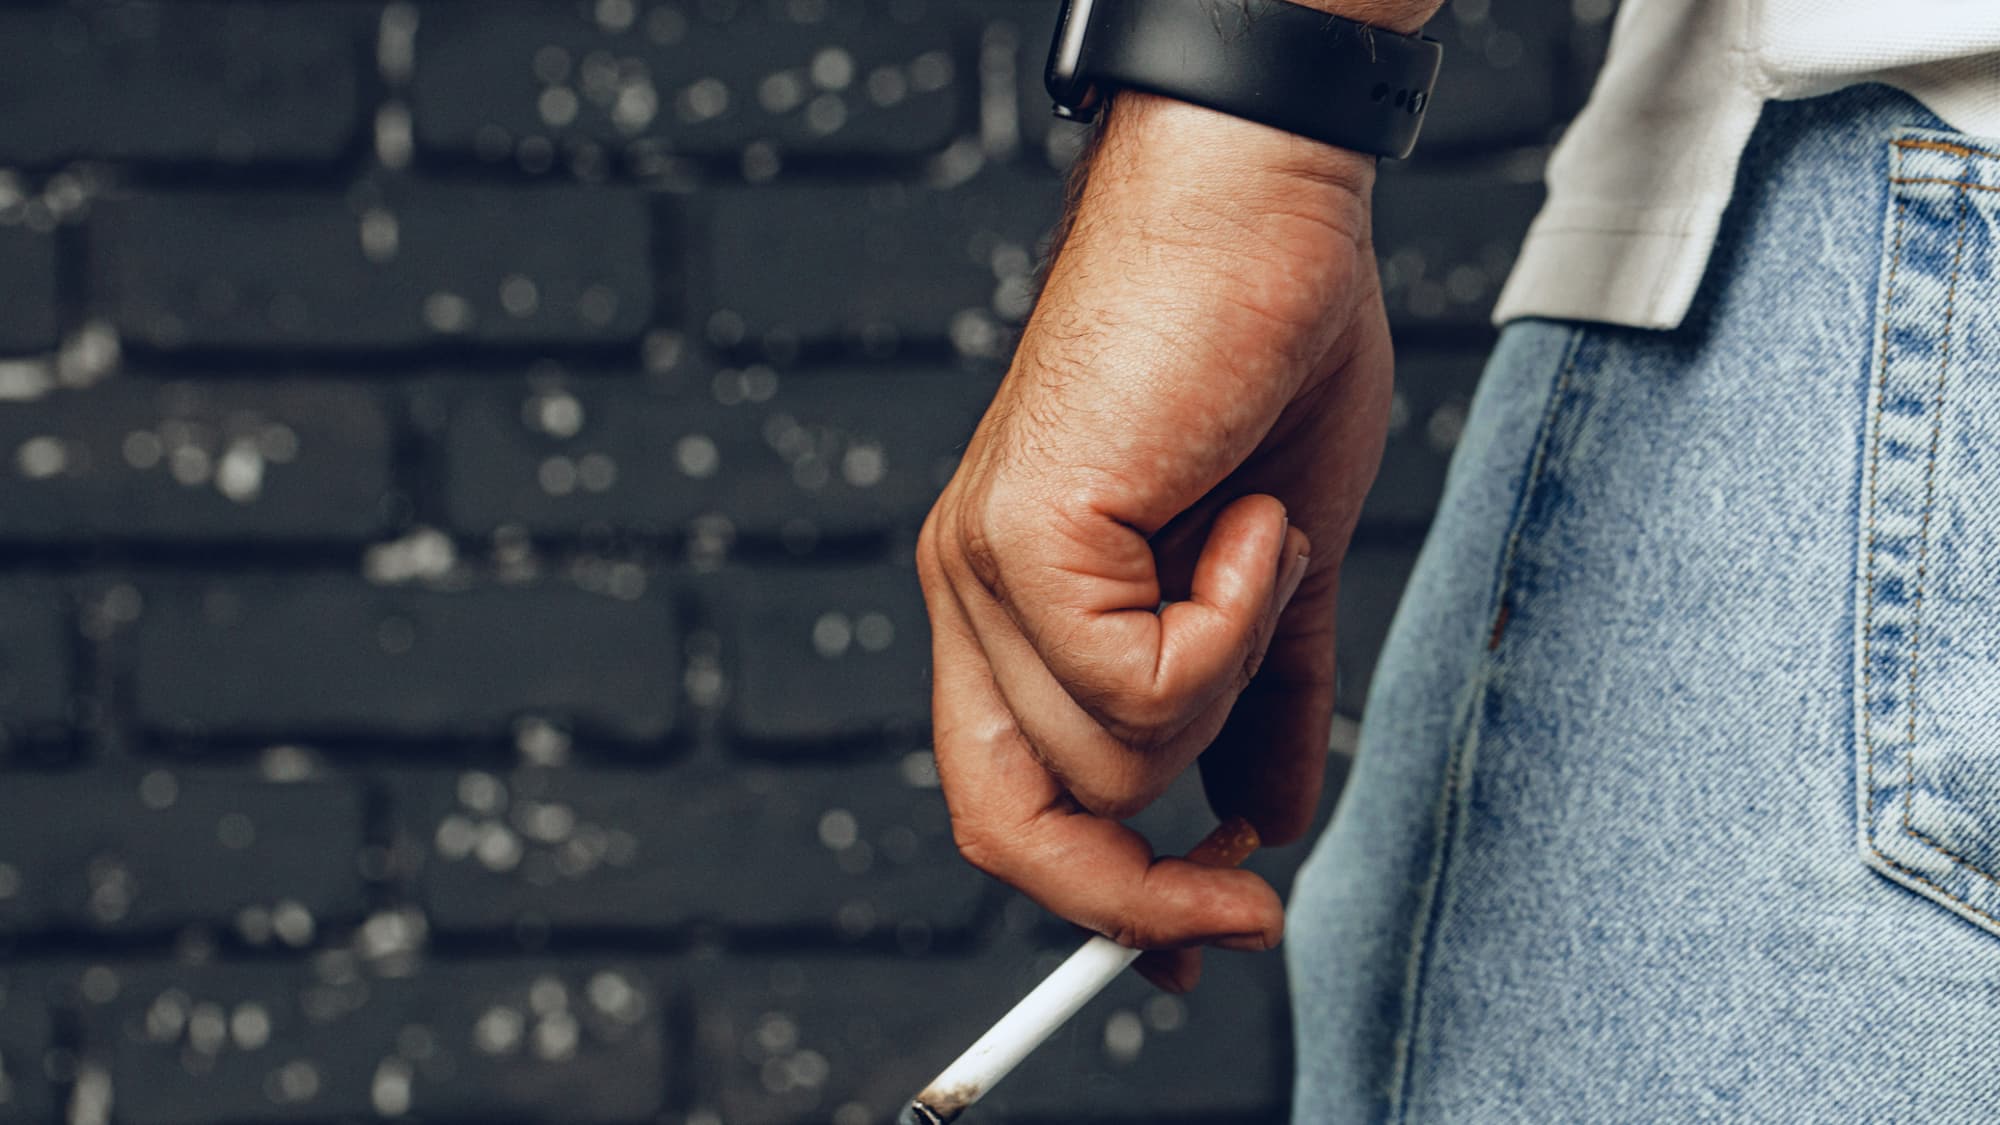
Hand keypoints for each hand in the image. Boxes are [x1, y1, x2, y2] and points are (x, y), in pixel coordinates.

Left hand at [916, 86, 1401, 991]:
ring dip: (1229, 677)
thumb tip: (1273, 820)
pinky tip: (1244, 517)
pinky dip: (1232, 624)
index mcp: (1009, 611)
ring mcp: (982, 567)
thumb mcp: (1271, 585)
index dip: (1097, 900)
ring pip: (1107, 760)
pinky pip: (1140, 683)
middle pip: (1011, 828)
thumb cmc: (1259, 367)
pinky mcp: (1024, 532)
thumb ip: (1257, 711)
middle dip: (1137, 894)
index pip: (1010, 806)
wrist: (1256, 213)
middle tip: (1250, 897)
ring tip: (1257, 545)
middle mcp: (970, 596)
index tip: (1194, 949)